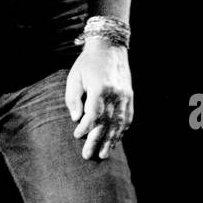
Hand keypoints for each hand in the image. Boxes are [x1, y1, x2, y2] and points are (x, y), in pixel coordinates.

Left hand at [65, 39, 133, 160]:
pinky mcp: (130, 96)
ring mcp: (125, 96)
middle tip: (88, 155)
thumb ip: (73, 99)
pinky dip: (122, 130)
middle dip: (96, 140)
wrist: (109, 47)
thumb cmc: (87, 63)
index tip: (77, 135)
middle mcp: (115, 94)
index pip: (94, 114)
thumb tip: (76, 119)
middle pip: (106, 122)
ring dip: (111, 140)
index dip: (86, 127)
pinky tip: (116, 140)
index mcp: (100, 88)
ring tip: (104, 154)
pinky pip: (127, 117)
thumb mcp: (75, 77)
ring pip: (119, 123)